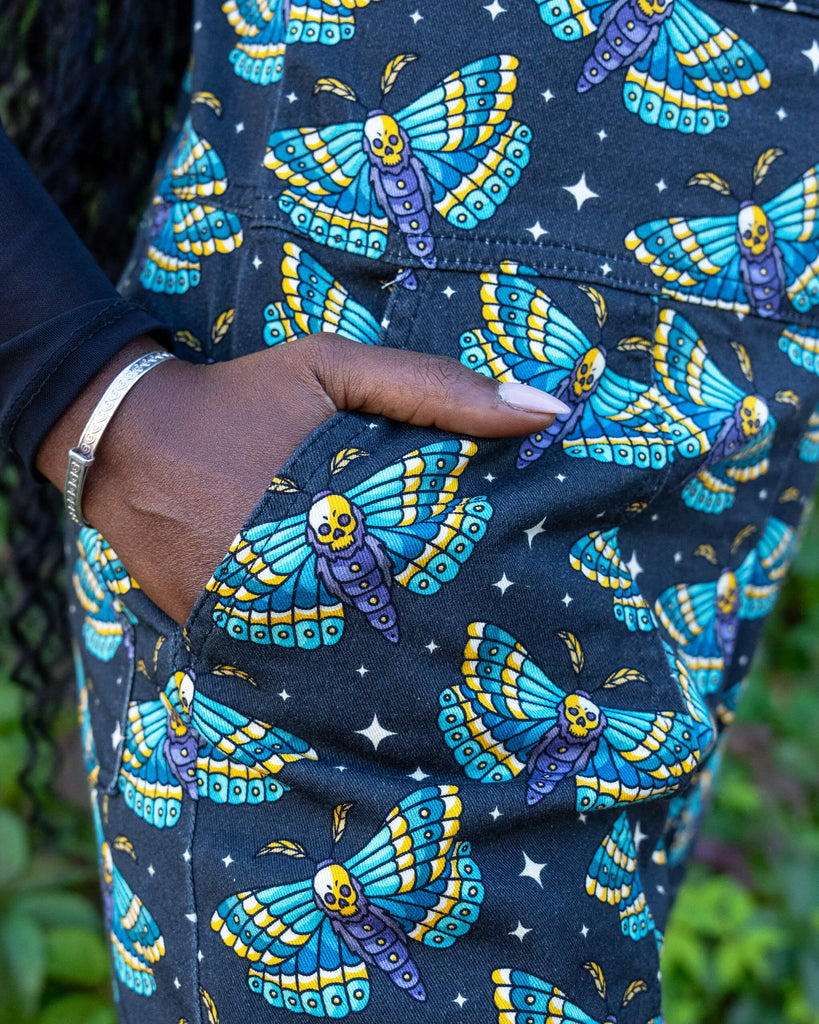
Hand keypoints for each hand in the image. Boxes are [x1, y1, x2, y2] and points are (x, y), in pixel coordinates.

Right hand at [37, 333, 567, 624]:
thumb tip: (549, 412)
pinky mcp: (214, 637)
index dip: (474, 599)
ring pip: (336, 658)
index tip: (512, 614)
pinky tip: (348, 658)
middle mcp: (295, 584)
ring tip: (425, 669)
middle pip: (389, 631)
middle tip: (476, 650)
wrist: (128, 436)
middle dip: (432, 638)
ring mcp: (249, 620)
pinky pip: (281, 661)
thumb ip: (438, 388)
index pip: (431, 582)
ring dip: (374, 656)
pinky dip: (315, 658)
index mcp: (339, 524)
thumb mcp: (337, 367)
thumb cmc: (243, 397)